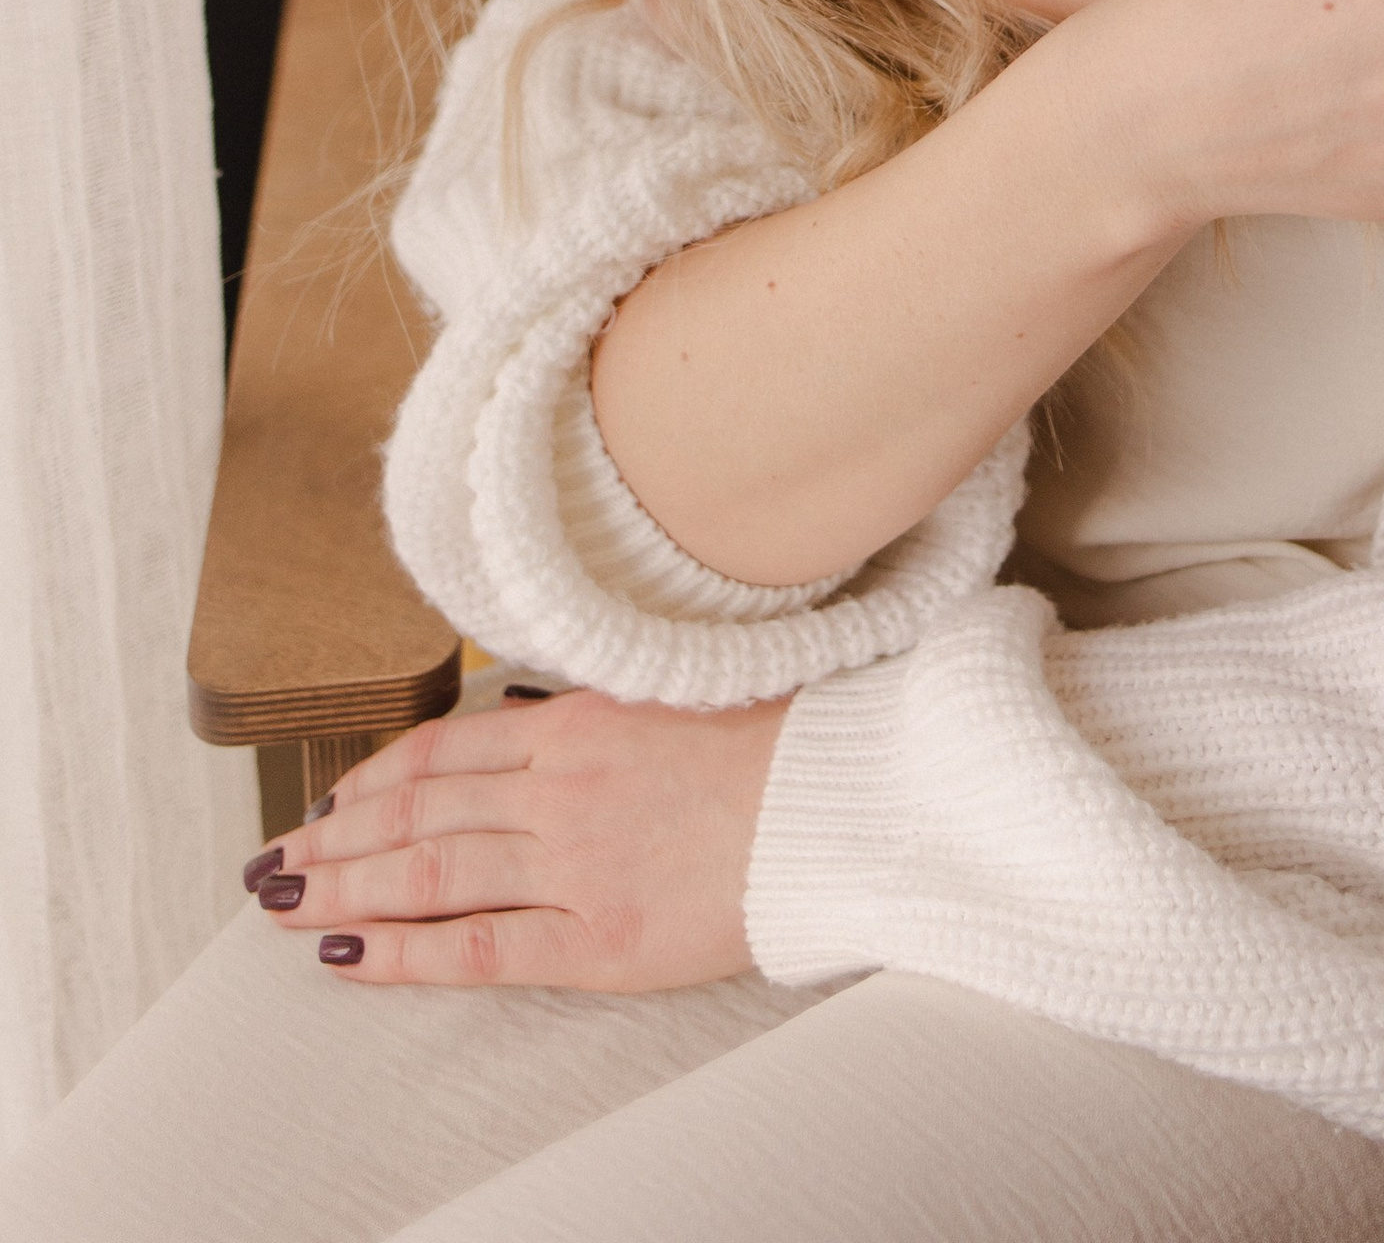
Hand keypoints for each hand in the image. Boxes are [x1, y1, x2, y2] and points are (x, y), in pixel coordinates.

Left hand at [245, 687, 787, 991]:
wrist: (844, 799)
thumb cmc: (779, 744)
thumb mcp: (677, 696)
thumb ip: (601, 712)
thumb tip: (539, 721)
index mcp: (581, 719)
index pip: (444, 749)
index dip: (374, 779)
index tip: (330, 803)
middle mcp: (561, 784)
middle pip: (416, 812)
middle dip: (332, 840)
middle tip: (271, 866)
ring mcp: (575, 860)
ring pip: (428, 872)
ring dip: (343, 890)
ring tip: (283, 909)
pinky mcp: (599, 936)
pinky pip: (478, 946)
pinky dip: (404, 952)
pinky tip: (351, 955)